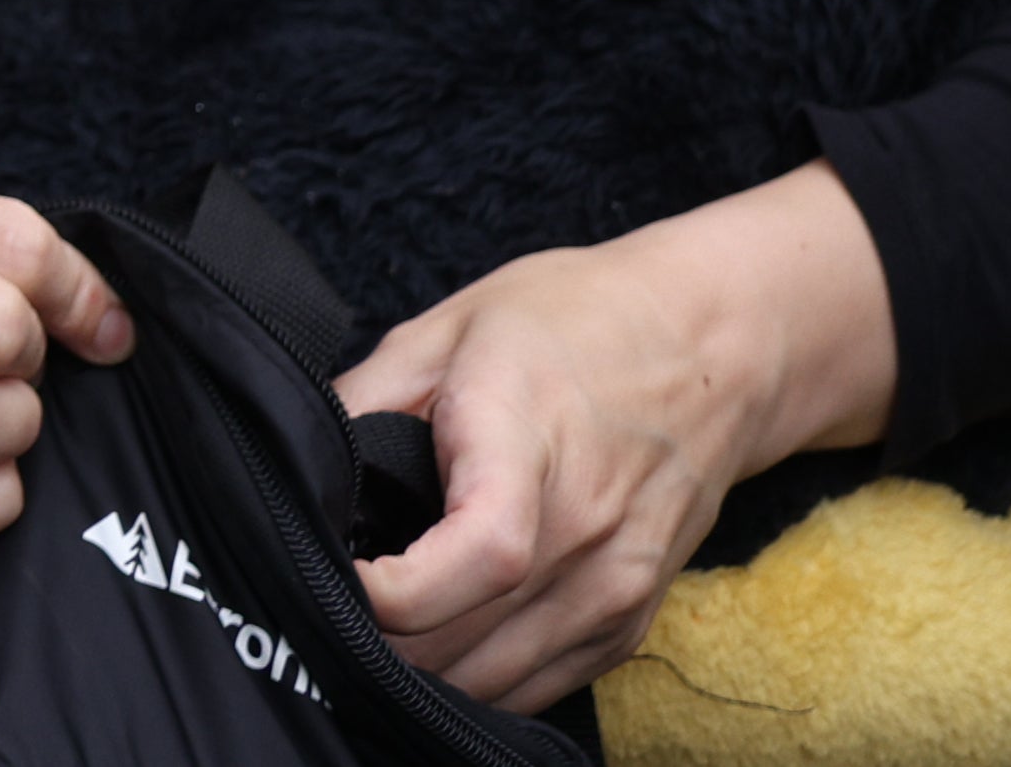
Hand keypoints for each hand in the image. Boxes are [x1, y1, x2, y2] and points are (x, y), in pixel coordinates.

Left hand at [342, 238, 760, 708]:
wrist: (713, 348)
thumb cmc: (572, 323)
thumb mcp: (447, 327)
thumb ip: (362, 401)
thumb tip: (297, 472)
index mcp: (530, 445)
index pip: (477, 556)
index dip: (388, 590)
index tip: (333, 568)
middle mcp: (585, 534)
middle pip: (464, 641)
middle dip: (374, 637)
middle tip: (326, 594)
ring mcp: (614, 589)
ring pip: (494, 684)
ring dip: (420, 669)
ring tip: (373, 618)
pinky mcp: (628, 623)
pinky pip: (536, 687)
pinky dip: (477, 679)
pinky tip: (439, 634)